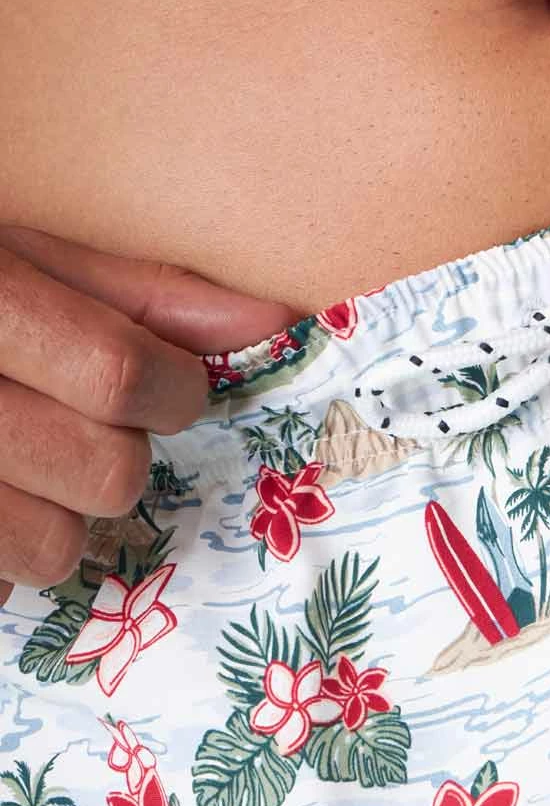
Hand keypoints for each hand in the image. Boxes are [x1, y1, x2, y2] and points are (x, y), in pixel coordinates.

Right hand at [0, 226, 295, 605]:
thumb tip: (267, 325)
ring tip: (7, 467)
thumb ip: (133, 291)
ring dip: (55, 517)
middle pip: (105, 473)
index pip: (115, 373)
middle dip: (117, 457)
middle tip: (71, 425)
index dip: (167, 388)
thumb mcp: (11, 256)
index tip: (163, 387)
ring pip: (54, 550)